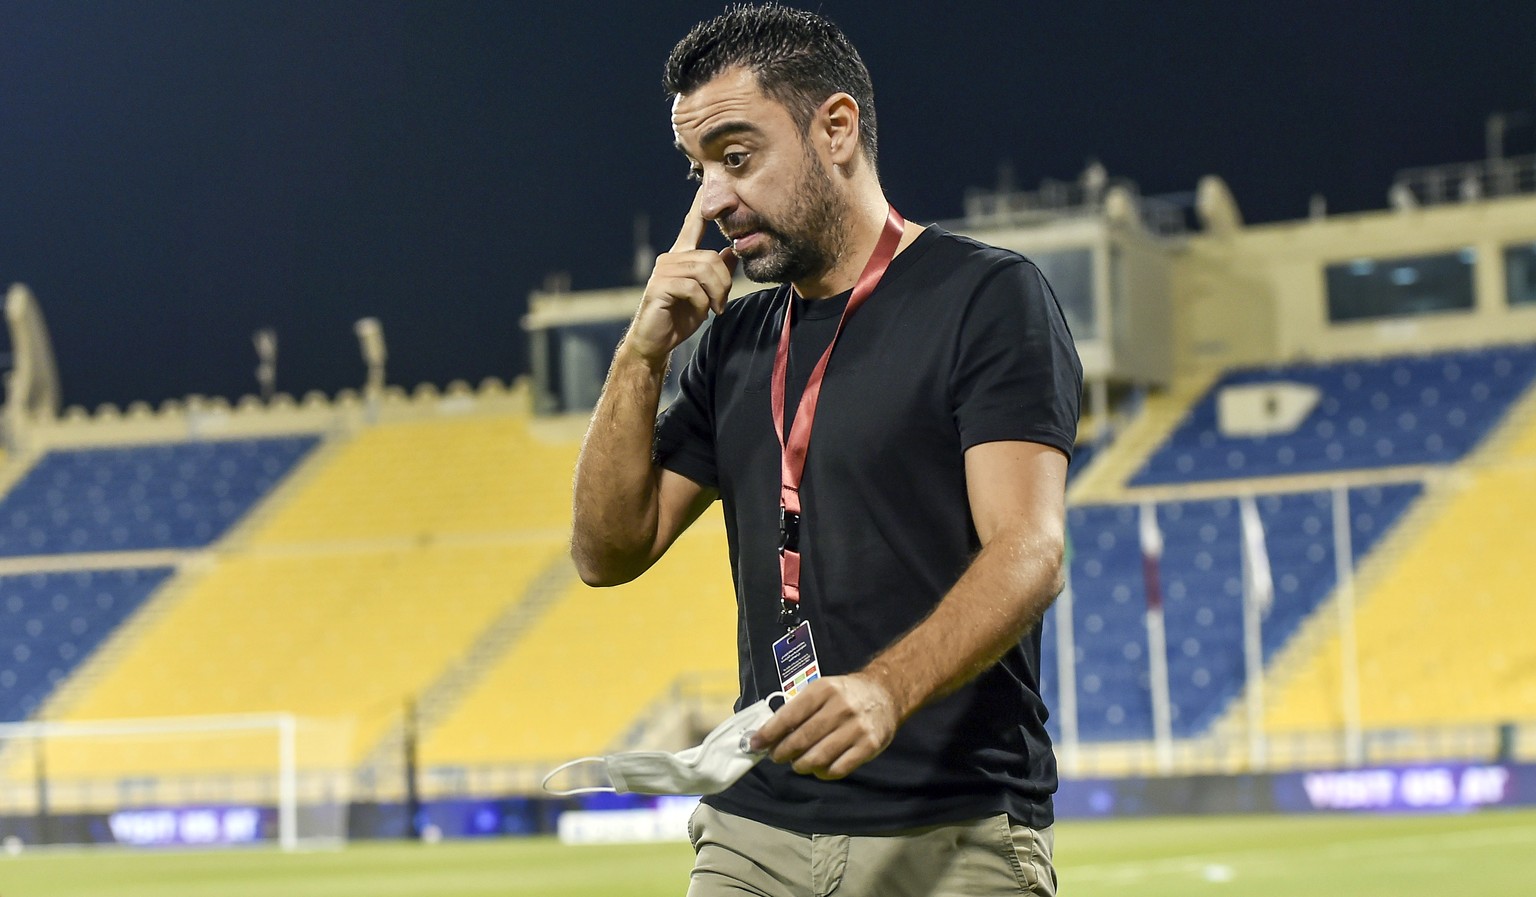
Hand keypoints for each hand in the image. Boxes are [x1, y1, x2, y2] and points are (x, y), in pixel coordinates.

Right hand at [624, 188, 736, 368]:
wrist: (656, 342)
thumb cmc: (680, 317)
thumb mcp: (706, 293)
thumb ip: (718, 272)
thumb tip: (732, 252)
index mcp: (681, 256)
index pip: (691, 225)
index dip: (698, 206)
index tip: (704, 184)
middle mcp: (670, 258)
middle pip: (712, 256)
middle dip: (724, 282)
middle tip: (722, 303)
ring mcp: (663, 271)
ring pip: (704, 270)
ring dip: (716, 293)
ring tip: (714, 308)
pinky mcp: (659, 286)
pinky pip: (693, 287)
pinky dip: (703, 302)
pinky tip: (702, 311)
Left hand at [750, 674, 899, 779]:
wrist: (885, 694)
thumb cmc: (845, 694)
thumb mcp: (821, 690)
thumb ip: (798, 709)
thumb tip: (769, 735)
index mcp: (823, 690)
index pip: (789, 715)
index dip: (769, 733)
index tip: (756, 744)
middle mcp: (840, 708)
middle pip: (802, 739)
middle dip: (782, 752)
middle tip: (776, 757)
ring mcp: (856, 728)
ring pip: (818, 757)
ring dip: (801, 765)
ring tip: (797, 764)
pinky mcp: (869, 746)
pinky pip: (838, 768)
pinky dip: (823, 773)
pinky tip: (818, 769)